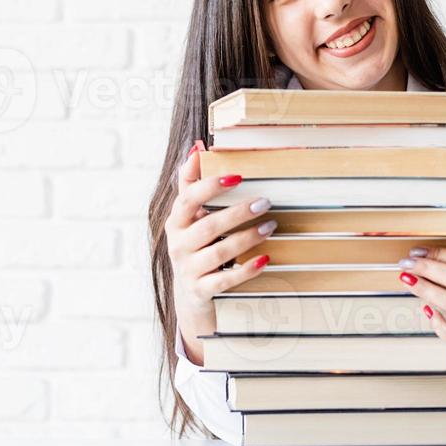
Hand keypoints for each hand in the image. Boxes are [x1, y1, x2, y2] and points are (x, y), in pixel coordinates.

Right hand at [165, 140, 276, 364]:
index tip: (237, 176)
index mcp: (175, 222)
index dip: (210, 186)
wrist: (190, 297)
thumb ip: (191, 184)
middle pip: (208, 225)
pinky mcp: (201, 291)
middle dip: (238, 213)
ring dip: (248, 238)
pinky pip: (226, 280)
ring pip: (220, 252)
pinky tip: (265, 259)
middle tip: (265, 202)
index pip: (188, 199)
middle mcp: (178, 245)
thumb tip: (196, 148)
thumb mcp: (188, 218)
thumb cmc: (194, 247)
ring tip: (270, 226)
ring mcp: (188, 270)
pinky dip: (247, 270)